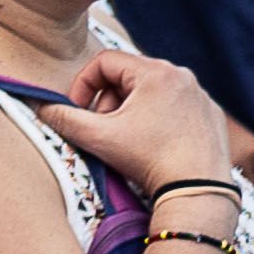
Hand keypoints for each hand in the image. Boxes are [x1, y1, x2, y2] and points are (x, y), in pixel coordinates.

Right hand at [38, 45, 242, 203]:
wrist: (198, 191)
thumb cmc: (149, 160)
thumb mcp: (98, 138)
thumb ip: (64, 119)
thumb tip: (42, 107)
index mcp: (156, 71)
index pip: (104, 62)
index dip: (83, 85)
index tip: (78, 112)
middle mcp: (182, 75)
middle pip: (128, 77)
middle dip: (108, 102)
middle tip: (104, 131)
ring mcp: (200, 95)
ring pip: (151, 93)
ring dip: (131, 112)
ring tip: (129, 141)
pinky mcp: (211, 115)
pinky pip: (175, 108)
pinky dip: (158, 121)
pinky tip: (156, 147)